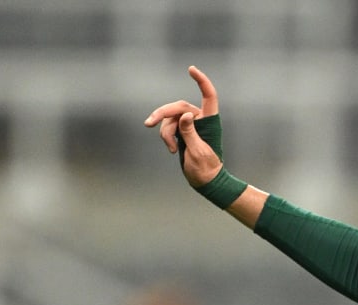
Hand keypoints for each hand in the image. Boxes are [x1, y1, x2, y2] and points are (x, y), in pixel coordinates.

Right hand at [143, 65, 222, 187]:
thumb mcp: (198, 151)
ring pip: (170, 119)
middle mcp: (200, 119)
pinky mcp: (182, 132)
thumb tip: (185, 115)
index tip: (191, 69)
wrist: (205, 181)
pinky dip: (166, 137)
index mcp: (209, 121)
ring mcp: (190, 125)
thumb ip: (190, 132)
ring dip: (165, 132)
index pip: (208, 95)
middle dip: (162, 114)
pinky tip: (172, 150)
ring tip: (171, 149)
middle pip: (178, 107)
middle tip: (148, 123)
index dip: (201, 81)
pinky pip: (168, 127)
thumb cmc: (206, 168)